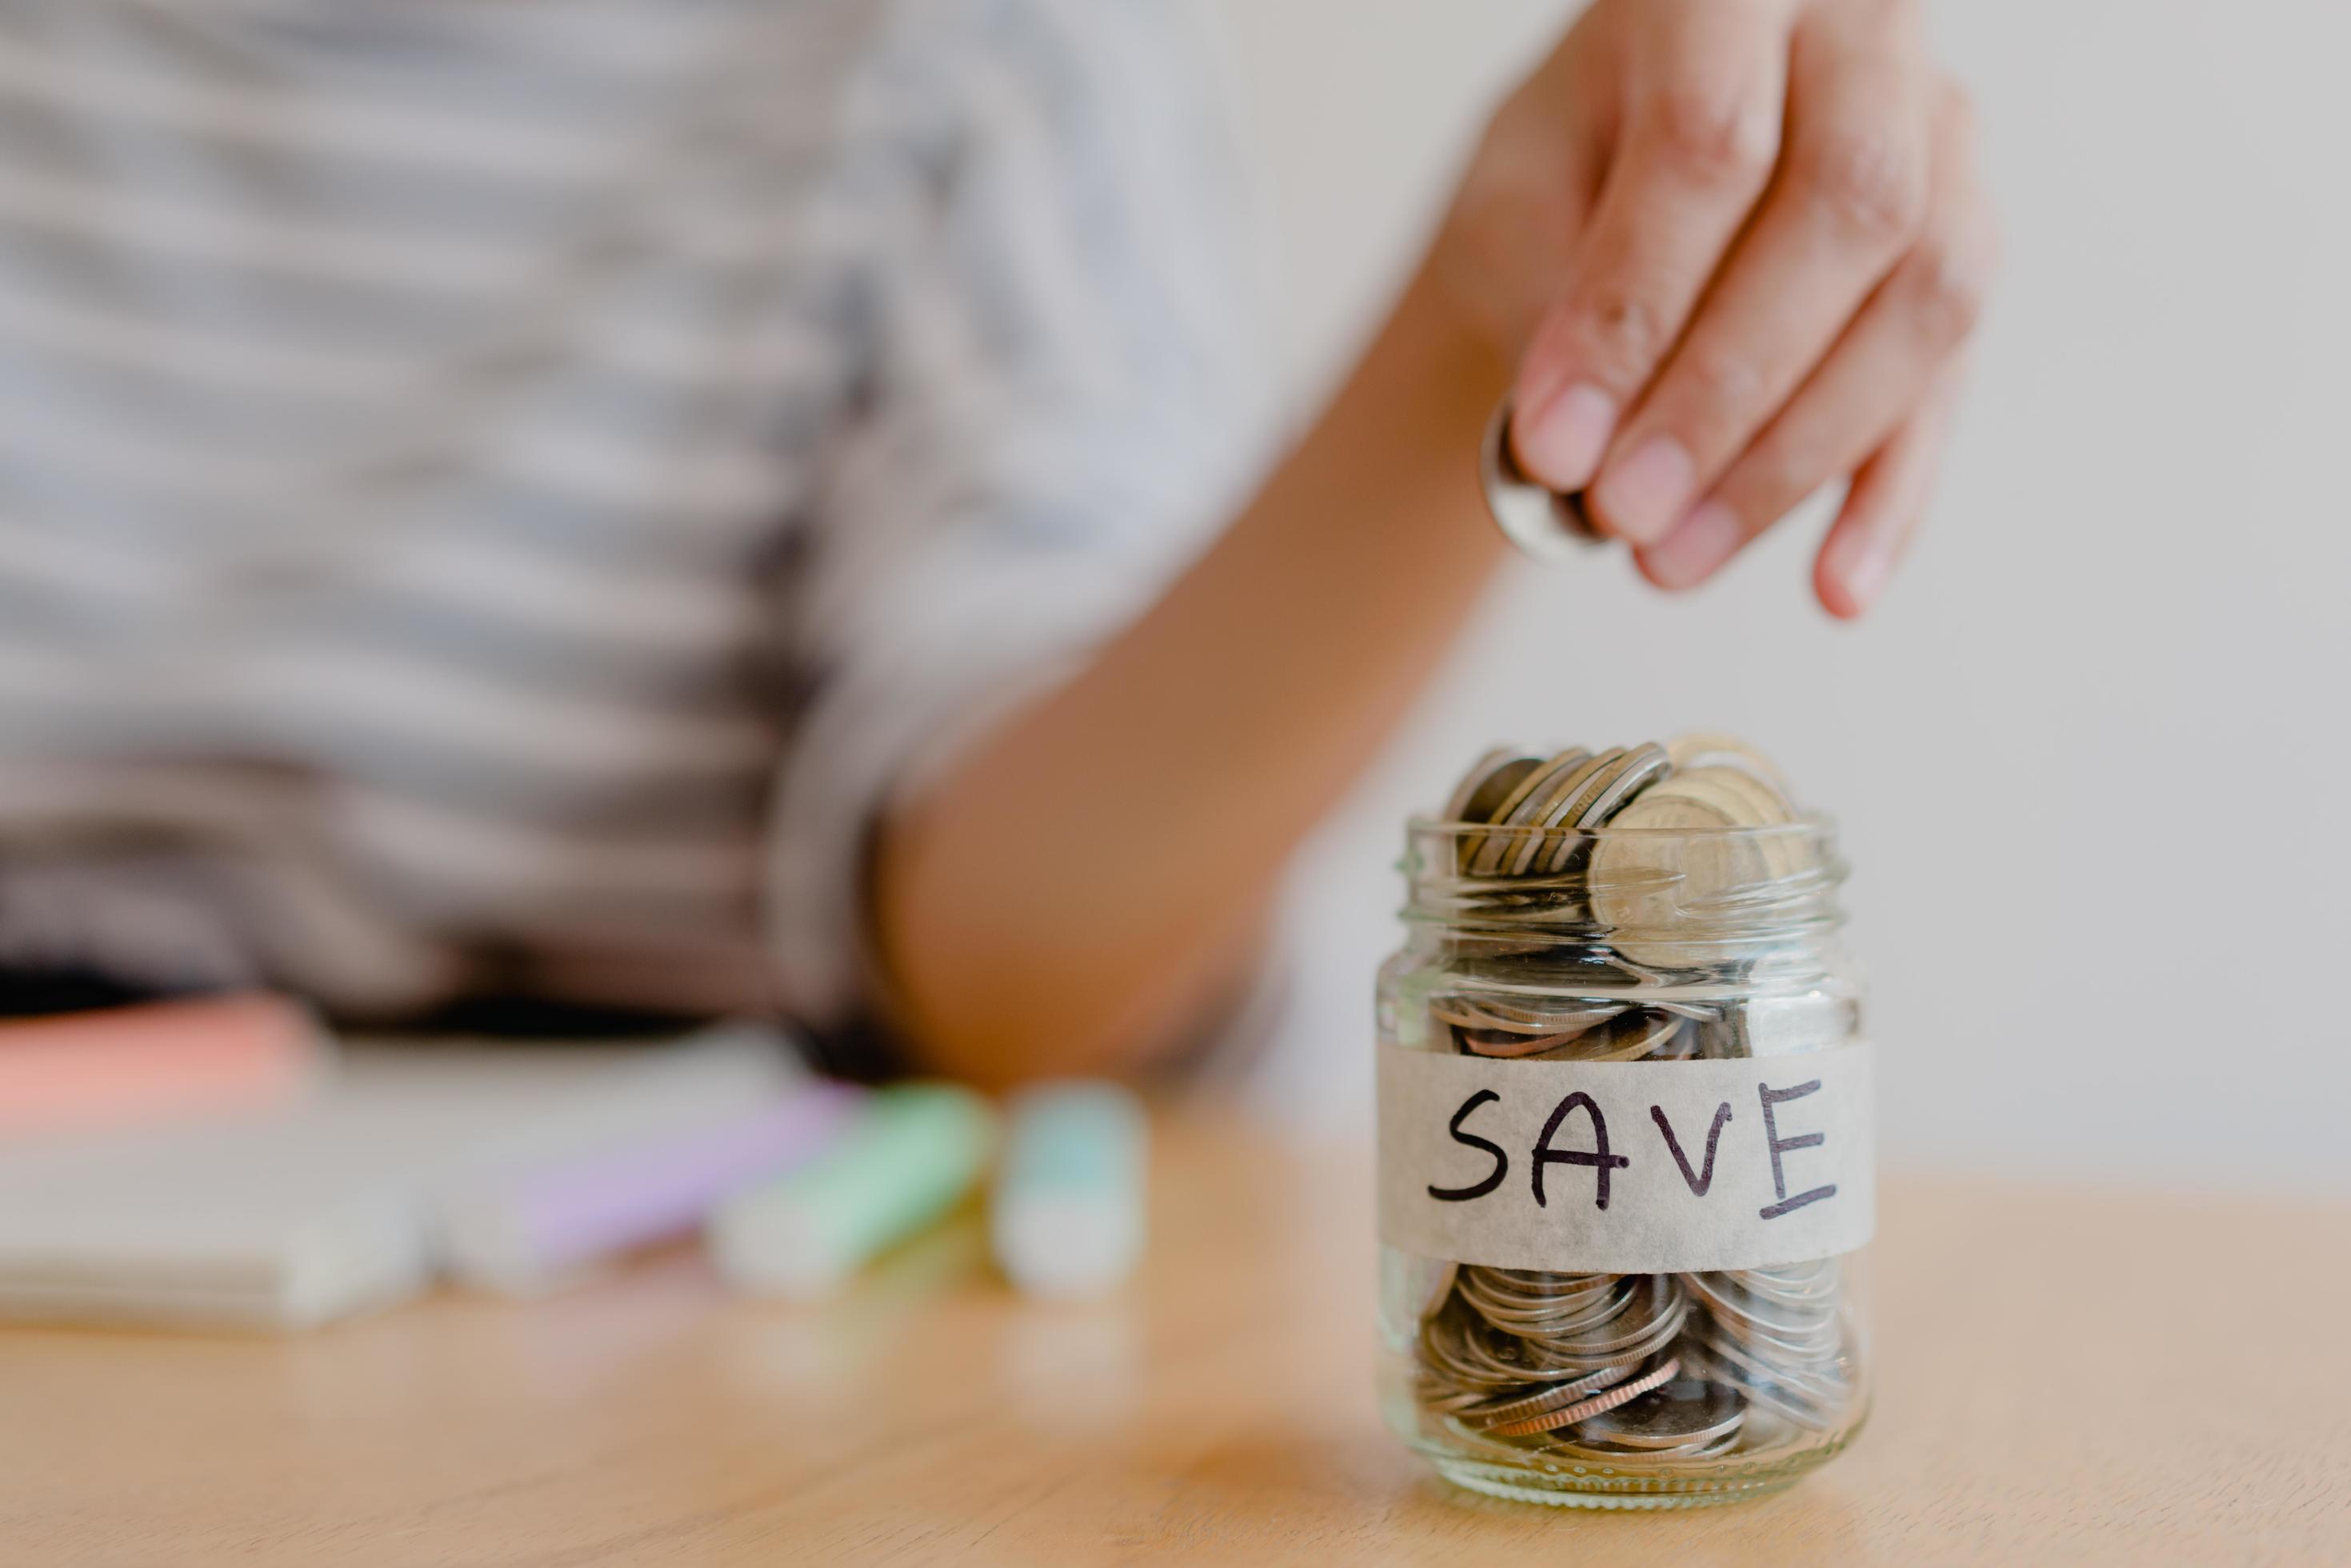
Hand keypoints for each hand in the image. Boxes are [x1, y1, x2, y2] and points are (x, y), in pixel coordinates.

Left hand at [1428, 0, 1995, 615]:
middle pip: (1849, 210)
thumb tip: (1578, 438)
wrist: (1618, 183)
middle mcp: (1866, 41)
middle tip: (1620, 519)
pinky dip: (1890, 501)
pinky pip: (1953, 386)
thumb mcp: (1515, 201)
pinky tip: (1831, 590)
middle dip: (1724, 392)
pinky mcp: (1973, 251)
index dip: (1633, 311)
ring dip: (1794, 459)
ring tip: (1668, 564)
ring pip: (1925, 300)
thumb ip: (1551, 284)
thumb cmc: (1562, 179)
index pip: (1710, 143)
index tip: (1551, 448)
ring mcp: (1947, 140)